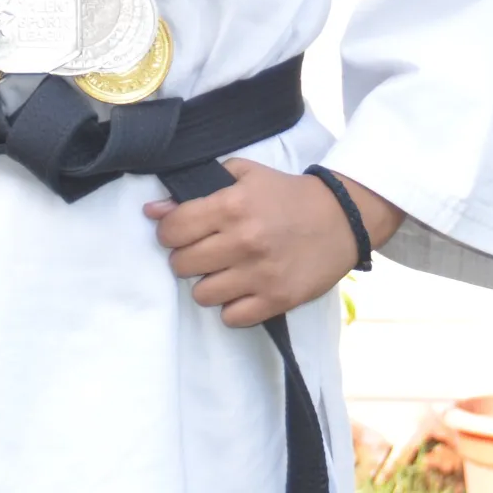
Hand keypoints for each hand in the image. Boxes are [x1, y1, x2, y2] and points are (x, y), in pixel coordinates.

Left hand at [143, 160, 402, 327]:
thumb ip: (197, 188)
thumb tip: (152, 209)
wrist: (339, 217)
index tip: (177, 232)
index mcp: (231, 206)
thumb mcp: (243, 175)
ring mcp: (260, 275)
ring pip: (203, 295)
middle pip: (182, 264)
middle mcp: (243, 241)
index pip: (174, 229)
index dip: (168, 231)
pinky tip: (240, 289)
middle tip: (201, 251)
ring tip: (221, 270)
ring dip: (206, 283)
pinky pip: (232, 317)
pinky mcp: (277, 300)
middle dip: (184, 257)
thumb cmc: (285, 194)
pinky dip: (231, 306)